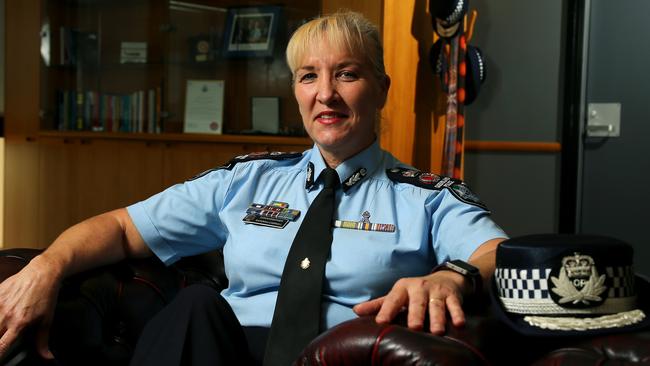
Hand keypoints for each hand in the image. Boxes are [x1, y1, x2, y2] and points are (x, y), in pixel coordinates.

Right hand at [0, 257, 60, 359]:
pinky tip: (2, 312)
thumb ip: (42, 341)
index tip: (0, 358)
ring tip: (3, 326)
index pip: (1, 346)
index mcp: (18, 324)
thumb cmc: (46, 296)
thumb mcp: (46, 320)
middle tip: (3, 338)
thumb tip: (47, 357)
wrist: (42, 273)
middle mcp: (5, 315)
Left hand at [352, 271, 467, 334]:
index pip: (393, 300)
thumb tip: (355, 311)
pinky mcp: (452, 296)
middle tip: (414, 327)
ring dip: (437, 318)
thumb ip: (378, 305)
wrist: (444, 278)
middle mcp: (419, 288)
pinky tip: (459, 324)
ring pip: (437, 305)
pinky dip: (458, 313)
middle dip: (416, 314)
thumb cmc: (415, 292)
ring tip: (437, 331)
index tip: (381, 322)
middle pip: (417, 302)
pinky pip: (455, 305)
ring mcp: (437, 292)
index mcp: (402, 288)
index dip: (387, 310)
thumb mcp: (397, 295)